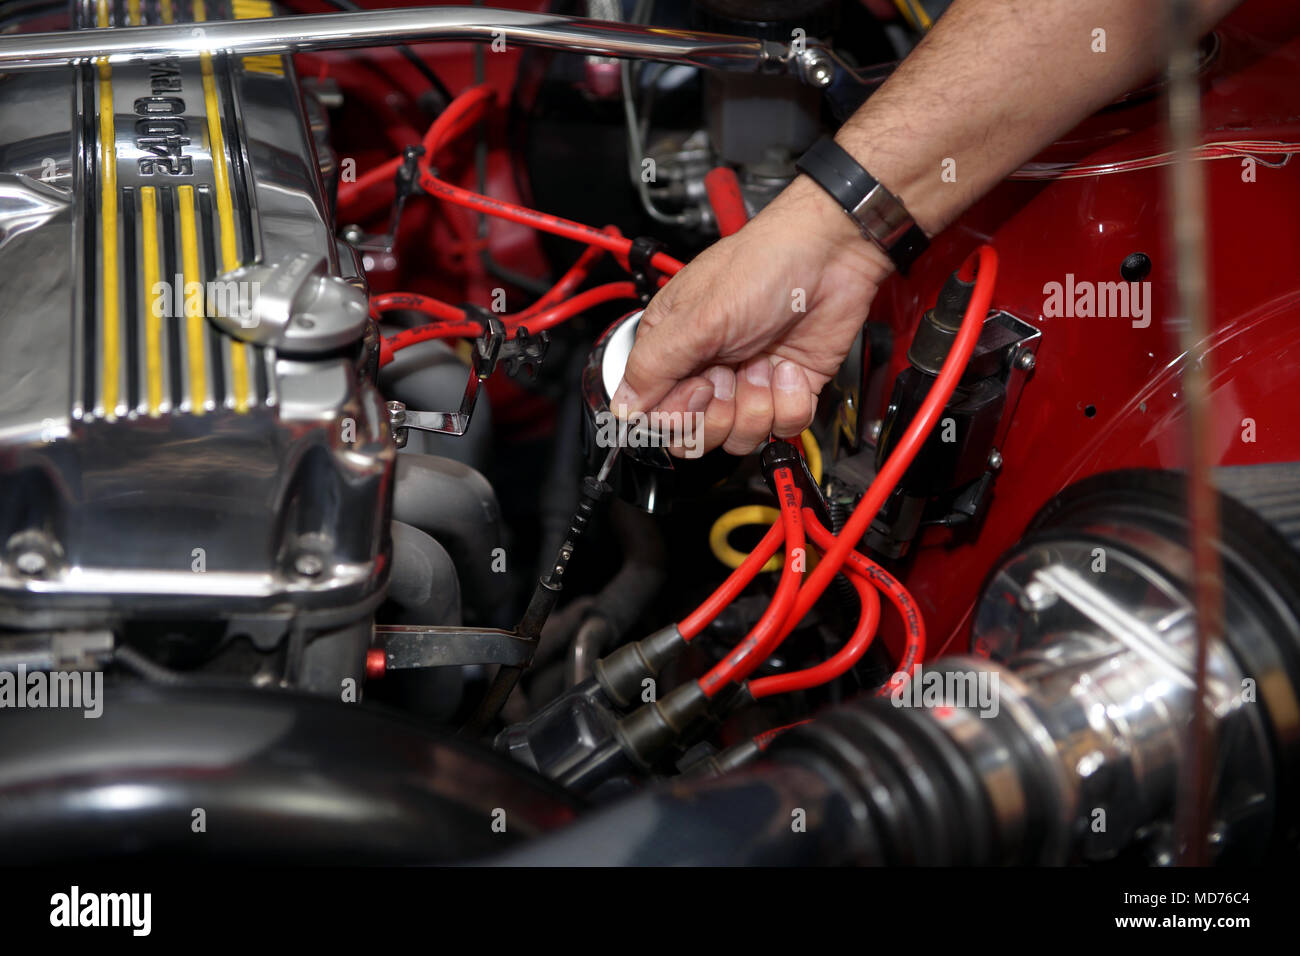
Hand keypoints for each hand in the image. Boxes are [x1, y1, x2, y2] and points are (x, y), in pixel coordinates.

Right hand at [611, 175, 893, 455]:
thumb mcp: (696, 318)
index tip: (697, 388)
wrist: (828, 255)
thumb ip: (653, 367)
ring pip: (741, 437)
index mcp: (672, 349)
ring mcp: (749, 382)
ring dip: (757, 405)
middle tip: (729, 377)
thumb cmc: (759, 267)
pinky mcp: (788, 390)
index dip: (678, 415)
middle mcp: (707, 370)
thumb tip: (622, 407)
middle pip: (697, 434)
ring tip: (764, 364)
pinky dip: (791, 401)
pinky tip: (790, 366)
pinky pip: (783, 427)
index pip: (657, 415)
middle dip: (718, 415)